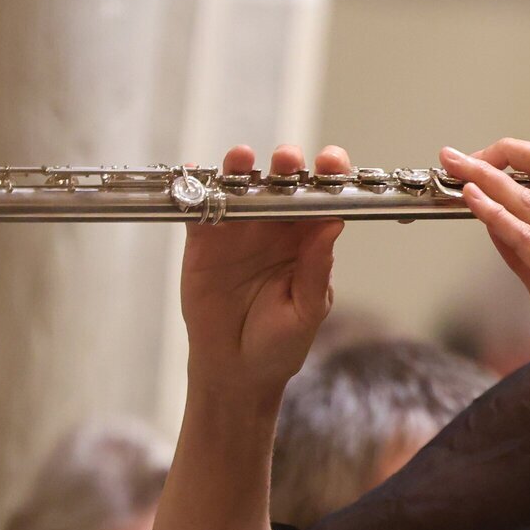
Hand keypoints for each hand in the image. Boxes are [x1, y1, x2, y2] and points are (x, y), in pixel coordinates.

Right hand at [179, 143, 349, 398]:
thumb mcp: (306, 310)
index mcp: (309, 240)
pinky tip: (196, 175)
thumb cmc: (281, 343)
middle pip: (282, 184)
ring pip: (241, 189)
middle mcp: (275, 228)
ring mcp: (239, 230)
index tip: (332, 162)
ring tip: (241, 158)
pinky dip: (196, 189)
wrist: (237, 371)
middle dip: (286, 165)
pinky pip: (200, 209)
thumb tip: (333, 225)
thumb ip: (317, 270)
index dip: (329, 176)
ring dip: (241, 169)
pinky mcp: (204, 241)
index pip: (322, 199)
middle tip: (287, 159)